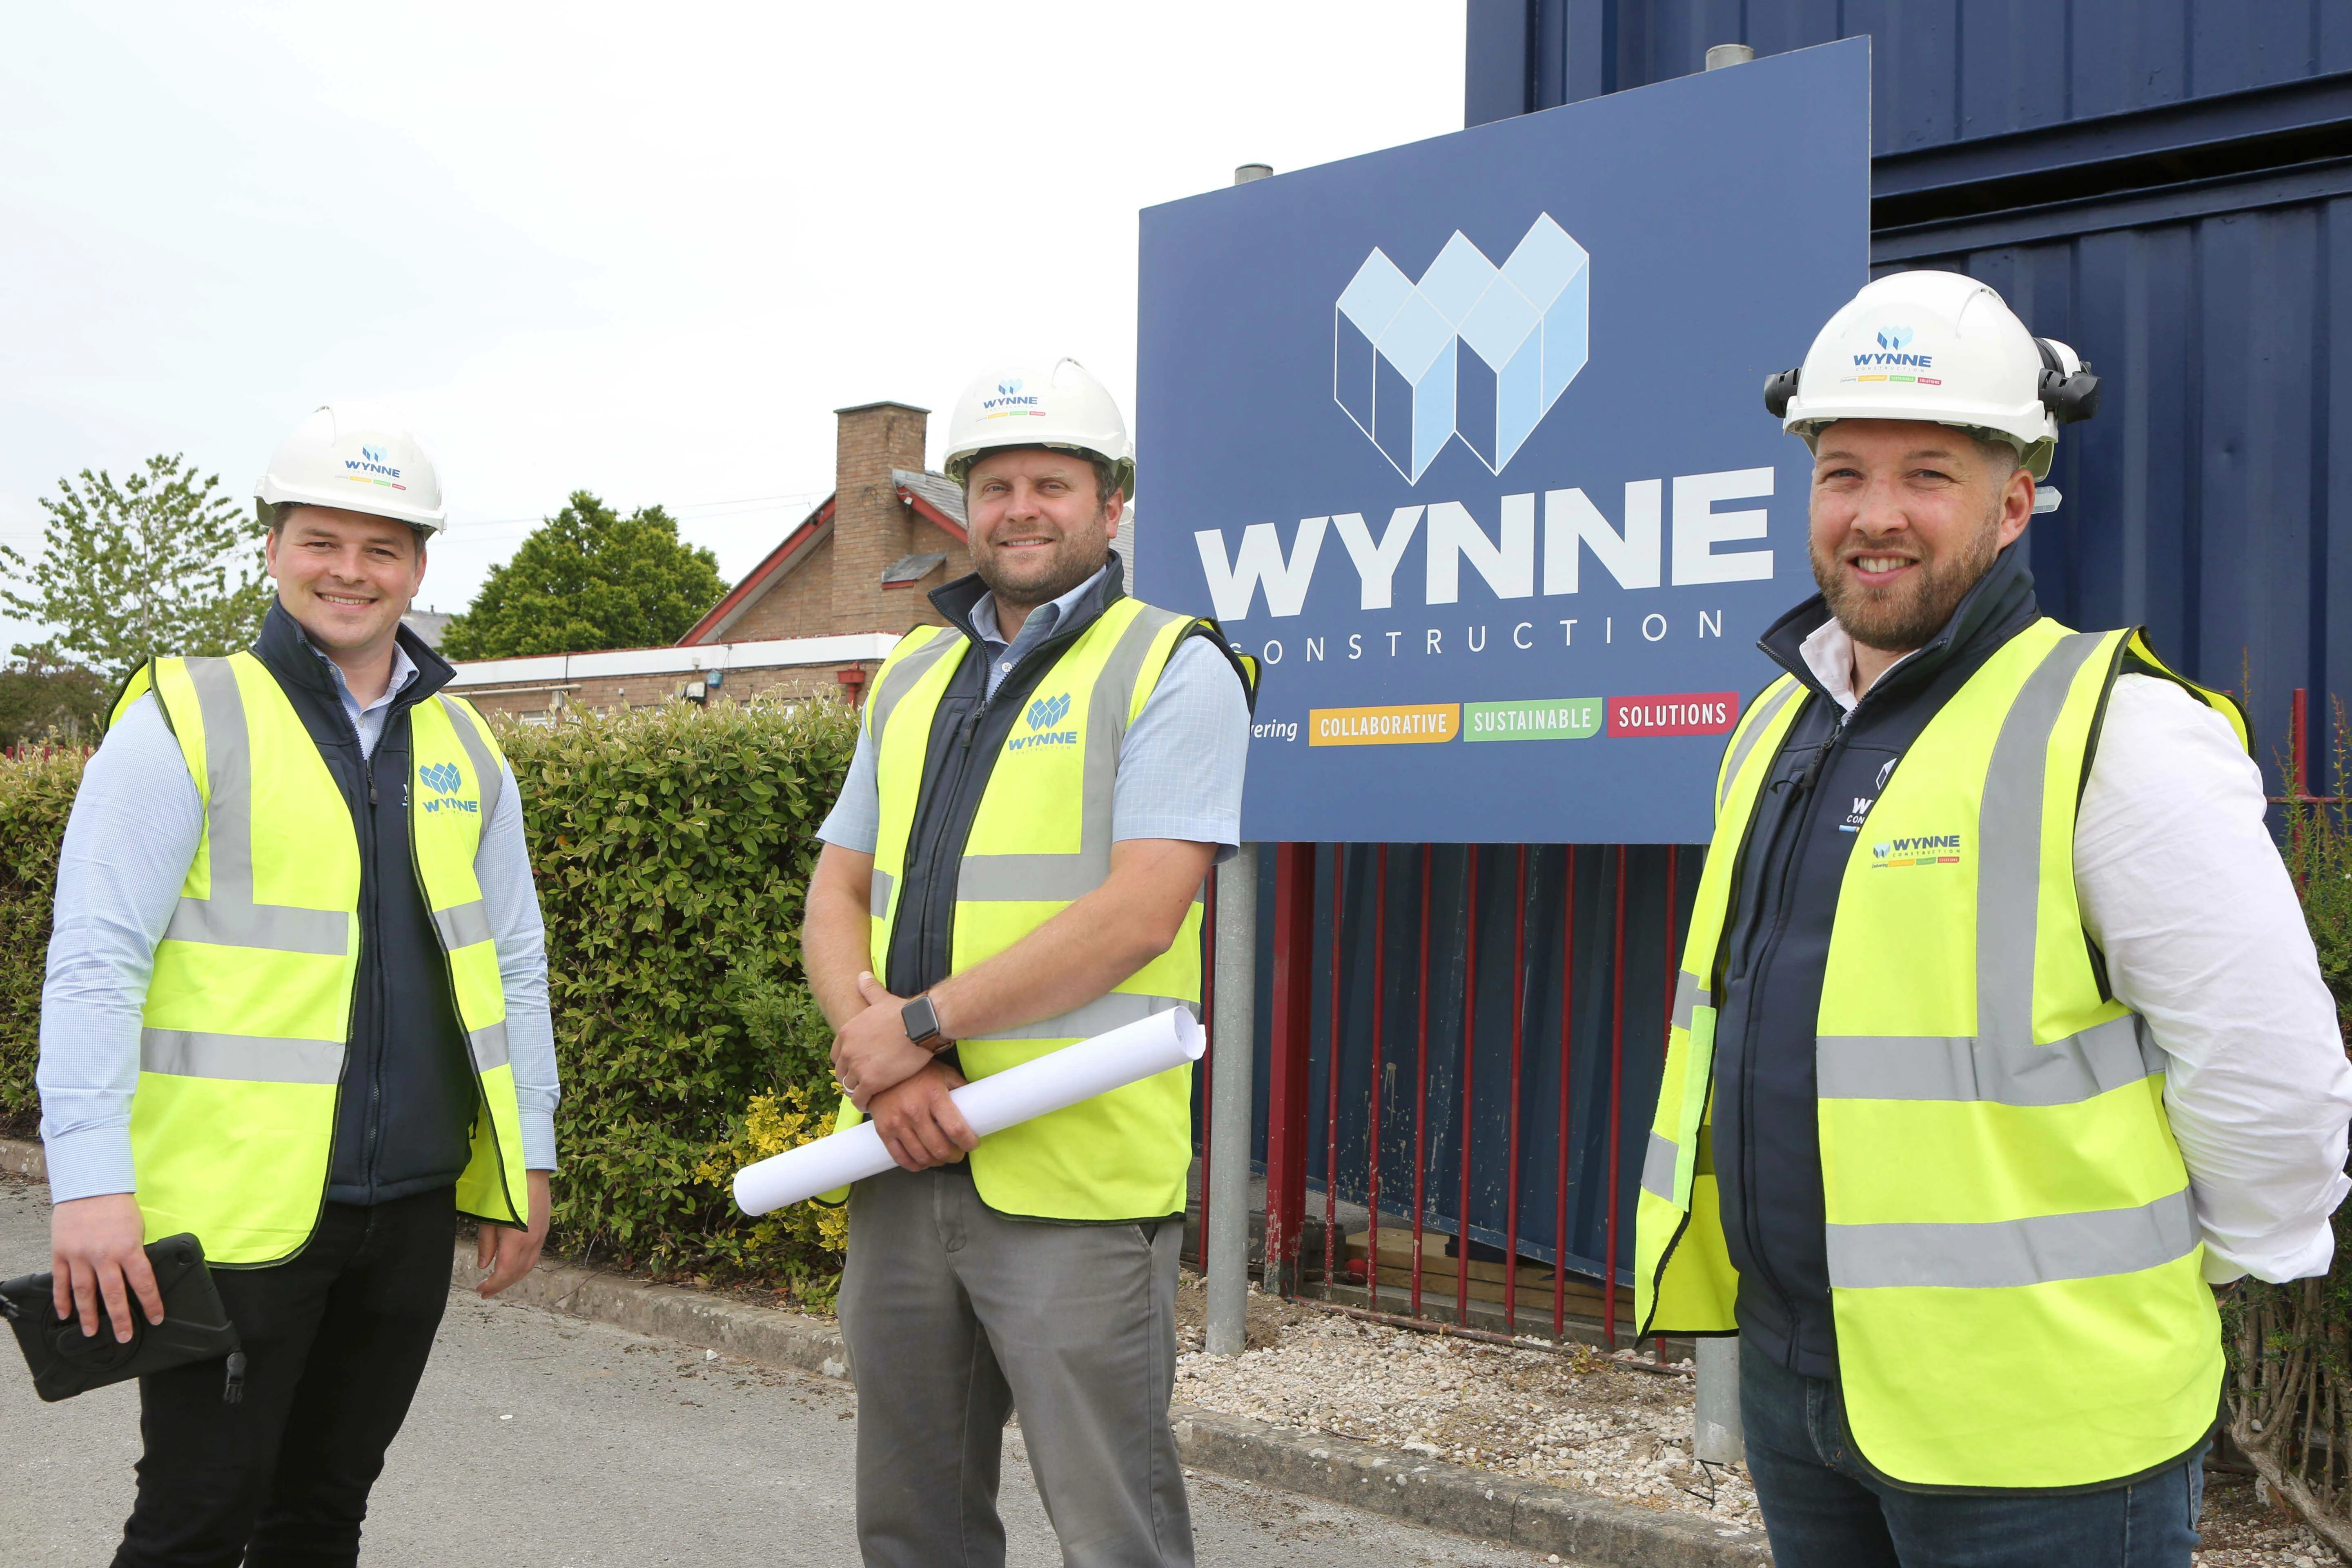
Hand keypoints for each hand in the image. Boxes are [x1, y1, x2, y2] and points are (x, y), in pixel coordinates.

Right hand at [50, 1193, 162, 1342]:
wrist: (89, 1186)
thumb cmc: (117, 1206)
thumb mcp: (137, 1229)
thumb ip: (134, 1253)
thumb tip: (135, 1276)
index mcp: (129, 1248)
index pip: (143, 1283)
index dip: (151, 1303)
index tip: (155, 1318)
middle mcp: (104, 1255)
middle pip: (113, 1295)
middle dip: (120, 1319)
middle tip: (124, 1336)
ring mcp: (80, 1256)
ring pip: (84, 1293)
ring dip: (88, 1315)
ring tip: (91, 1332)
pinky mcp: (61, 1253)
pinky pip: (61, 1281)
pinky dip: (62, 1299)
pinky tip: (65, 1313)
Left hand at [476, 1171, 552, 1297]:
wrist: (530, 1172)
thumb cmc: (505, 1193)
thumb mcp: (489, 1218)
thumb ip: (486, 1243)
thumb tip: (483, 1265)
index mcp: (516, 1241)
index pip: (504, 1273)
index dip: (492, 1285)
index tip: (480, 1290)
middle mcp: (532, 1242)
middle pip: (517, 1273)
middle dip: (501, 1285)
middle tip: (486, 1290)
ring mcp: (541, 1236)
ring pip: (528, 1266)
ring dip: (513, 1276)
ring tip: (498, 1280)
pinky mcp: (544, 1229)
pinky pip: (534, 1254)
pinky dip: (522, 1265)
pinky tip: (512, 1263)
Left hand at [831, 973, 938, 1111]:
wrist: (921, 1024)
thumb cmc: (905, 1012)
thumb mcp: (881, 999)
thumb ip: (869, 990)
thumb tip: (861, 975)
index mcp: (847, 1032)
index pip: (837, 1055)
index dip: (845, 1064)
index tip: (855, 1069)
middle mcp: (847, 1050)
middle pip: (841, 1073)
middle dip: (849, 1080)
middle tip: (861, 1085)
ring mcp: (858, 1066)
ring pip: (849, 1087)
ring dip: (855, 1093)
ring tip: (866, 1097)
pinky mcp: (871, 1081)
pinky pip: (860, 1099)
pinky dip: (863, 1104)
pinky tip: (870, 1105)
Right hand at [867, 1061, 978, 1171]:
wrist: (879, 1069)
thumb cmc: (916, 1072)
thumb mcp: (942, 1073)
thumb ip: (959, 1087)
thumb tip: (978, 1102)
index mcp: (933, 1095)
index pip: (956, 1129)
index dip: (968, 1142)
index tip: (973, 1144)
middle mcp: (915, 1111)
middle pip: (940, 1148)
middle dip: (954, 1156)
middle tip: (958, 1153)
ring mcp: (897, 1123)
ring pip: (922, 1157)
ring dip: (937, 1162)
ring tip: (942, 1157)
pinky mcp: (883, 1131)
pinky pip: (901, 1158)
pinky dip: (915, 1165)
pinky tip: (923, 1161)